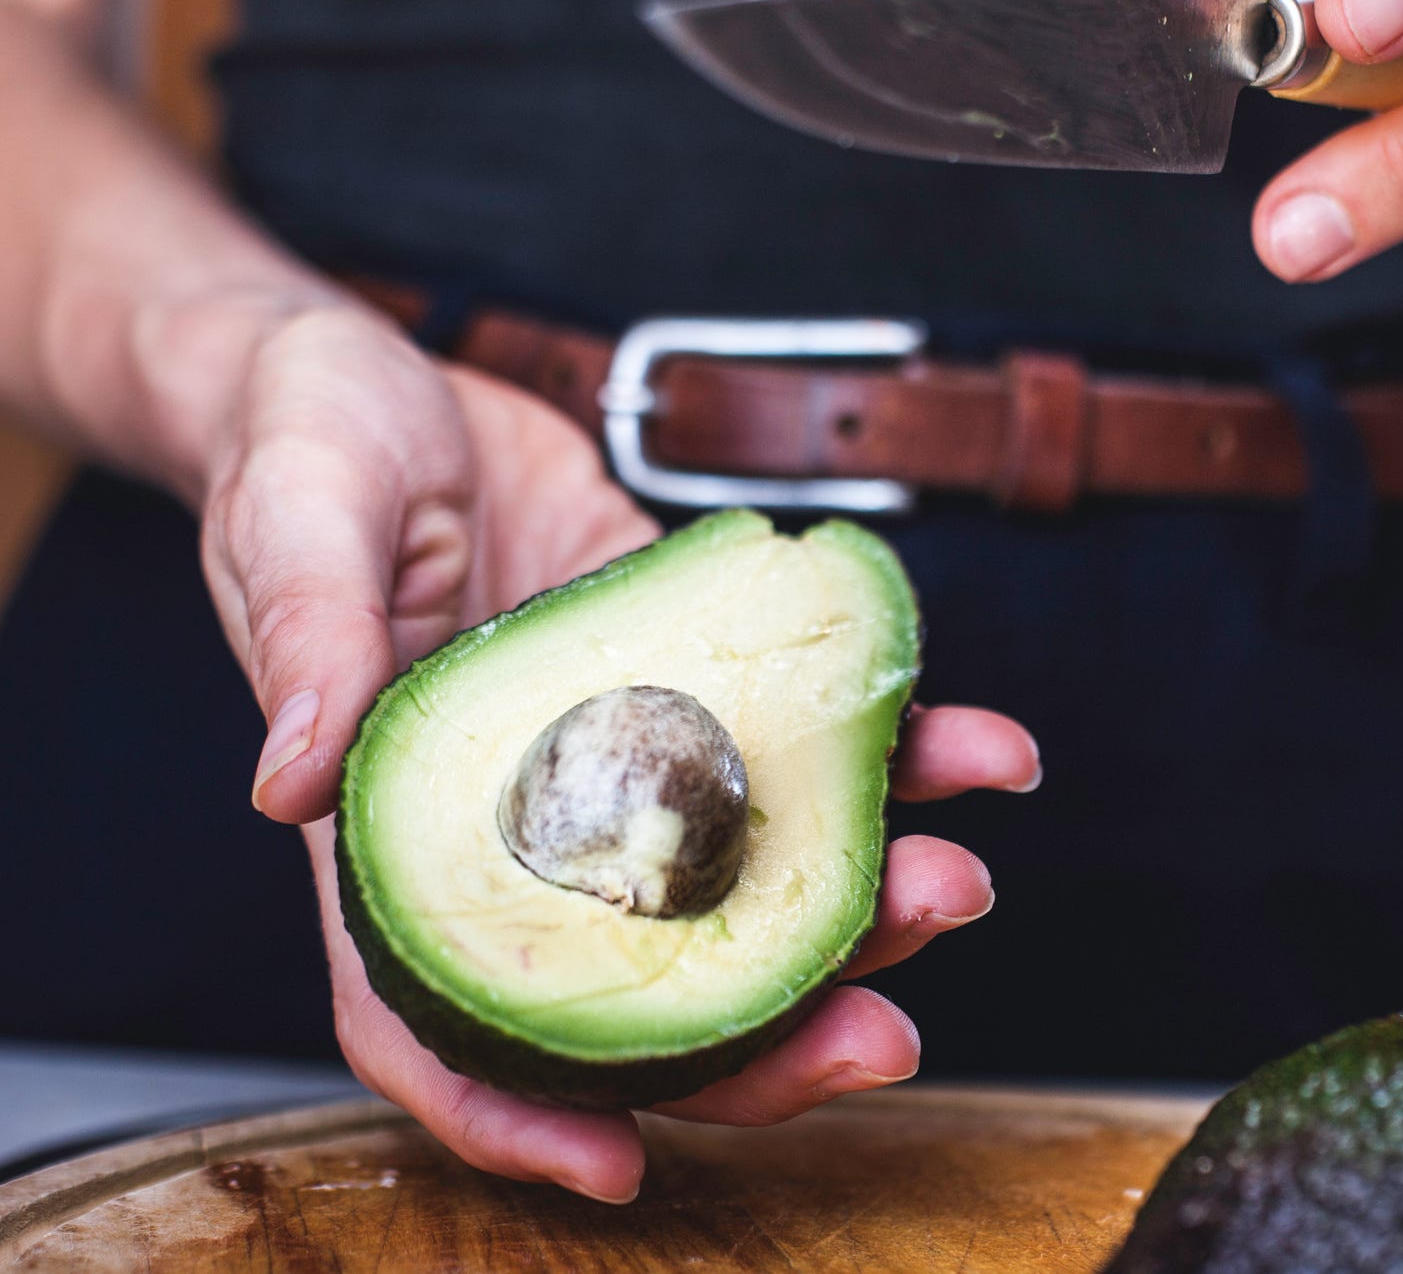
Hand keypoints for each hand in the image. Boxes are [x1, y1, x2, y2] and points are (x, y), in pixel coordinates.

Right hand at [196, 301, 1039, 1198]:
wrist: (384, 370)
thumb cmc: (302, 444)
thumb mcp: (292, 519)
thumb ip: (304, 640)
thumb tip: (288, 785)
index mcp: (403, 829)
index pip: (431, 1015)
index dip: (510, 1112)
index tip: (620, 1172)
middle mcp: (524, 821)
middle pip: (640, 981)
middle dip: (767, 1029)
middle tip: (886, 1034)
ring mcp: (621, 754)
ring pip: (746, 874)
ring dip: (861, 898)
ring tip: (961, 874)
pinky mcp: (692, 674)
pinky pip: (798, 738)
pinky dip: (894, 751)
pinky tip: (974, 741)